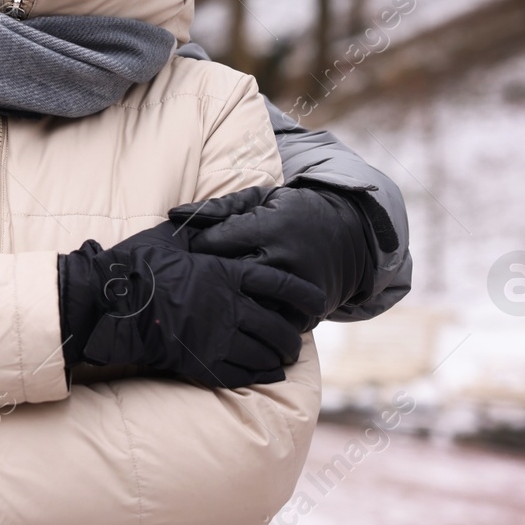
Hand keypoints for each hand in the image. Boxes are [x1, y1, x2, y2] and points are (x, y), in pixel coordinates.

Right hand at [57, 220, 324, 387]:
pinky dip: (261, 375)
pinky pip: (244, 374)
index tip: (317, 302)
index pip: (281, 285)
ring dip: (280, 358)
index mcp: (226, 274)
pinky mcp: (203, 363)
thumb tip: (214, 212)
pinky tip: (267, 374)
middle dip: (293, 336)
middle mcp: (229, 307)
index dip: (305, 295)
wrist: (111, 302)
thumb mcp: (171, 236)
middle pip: (279, 327)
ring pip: (266, 354)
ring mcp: (218, 338)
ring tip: (284, 359)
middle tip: (295, 339)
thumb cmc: (138, 265)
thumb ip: (201, 228)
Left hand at [170, 185, 375, 330]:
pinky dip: (256, 325)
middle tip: (189, 284)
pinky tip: (239, 322)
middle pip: (229, 276)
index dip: (195, 249)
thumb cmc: (291, 213)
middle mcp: (284, 257)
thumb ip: (218, 208)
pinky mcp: (310, 310)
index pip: (215, 242)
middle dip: (205, 280)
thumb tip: (174, 214)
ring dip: (228, 307)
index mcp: (269, 227)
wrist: (349, 235)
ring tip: (208, 306)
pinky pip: (275, 324)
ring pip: (250, 305)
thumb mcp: (260, 200)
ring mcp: (299, 286)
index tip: (185, 255)